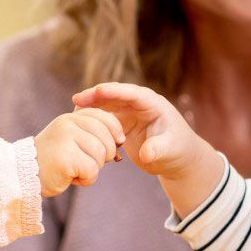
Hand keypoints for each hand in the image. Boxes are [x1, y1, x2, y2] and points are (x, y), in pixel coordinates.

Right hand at [34, 108, 124, 196]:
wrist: (22, 175)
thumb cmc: (53, 162)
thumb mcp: (72, 141)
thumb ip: (92, 136)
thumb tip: (121, 140)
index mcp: (71, 118)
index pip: (105, 118)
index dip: (115, 131)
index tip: (118, 142)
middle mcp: (68, 123)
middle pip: (106, 139)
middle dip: (104, 156)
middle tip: (88, 164)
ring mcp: (65, 138)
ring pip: (100, 155)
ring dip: (93, 169)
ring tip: (75, 171)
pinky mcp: (65, 157)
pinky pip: (92, 170)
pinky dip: (86, 179)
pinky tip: (70, 178)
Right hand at [71, 82, 222, 213]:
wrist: (177, 159)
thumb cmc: (178, 151)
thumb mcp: (170, 150)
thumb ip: (158, 149)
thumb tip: (146, 154)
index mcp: (151, 103)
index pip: (130, 93)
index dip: (112, 91)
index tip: (95, 92)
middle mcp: (138, 104)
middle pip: (113, 95)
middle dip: (94, 97)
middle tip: (75, 101)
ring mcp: (128, 113)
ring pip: (105, 107)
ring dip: (90, 110)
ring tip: (72, 116)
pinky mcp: (121, 125)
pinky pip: (103, 120)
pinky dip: (93, 124)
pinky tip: (81, 131)